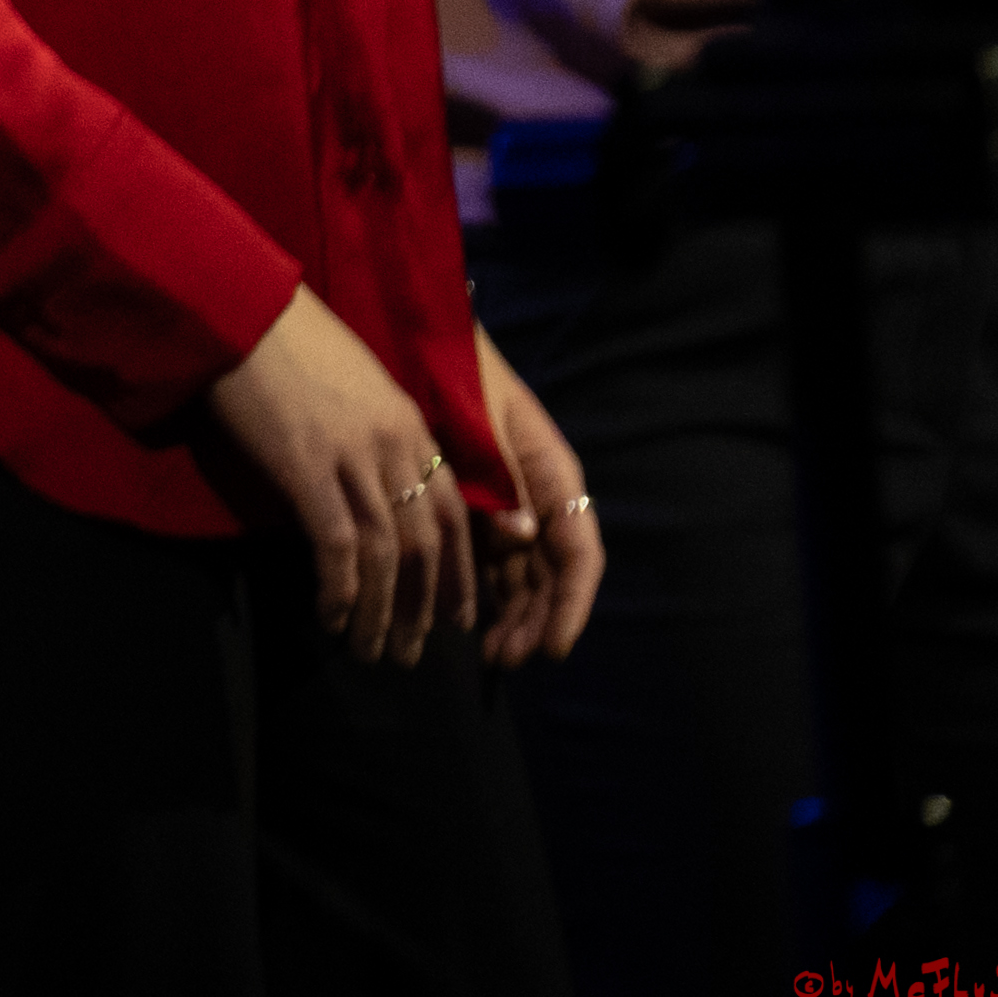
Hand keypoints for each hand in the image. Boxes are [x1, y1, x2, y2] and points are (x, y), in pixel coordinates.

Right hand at [199, 286, 480, 666]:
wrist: (238, 305)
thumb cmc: (287, 338)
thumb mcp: (354, 383)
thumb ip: (378, 434)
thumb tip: (380, 486)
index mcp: (410, 426)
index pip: (454, 515)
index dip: (456, 573)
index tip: (454, 617)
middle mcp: (393, 447)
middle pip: (425, 545)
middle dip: (422, 608)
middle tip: (412, 652)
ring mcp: (351, 457)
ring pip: (386, 555)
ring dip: (382, 612)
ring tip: (372, 651)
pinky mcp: (305, 467)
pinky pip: (336, 544)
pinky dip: (340, 589)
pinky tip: (331, 617)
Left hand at [462, 334, 603, 669]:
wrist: (419, 338)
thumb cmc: (458, 373)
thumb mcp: (482, 420)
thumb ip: (503, 478)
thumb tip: (522, 536)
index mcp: (553, 473)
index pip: (578, 551)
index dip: (571, 602)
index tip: (553, 644)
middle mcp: (540, 495)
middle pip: (553, 572)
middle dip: (537, 619)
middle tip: (508, 658)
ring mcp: (512, 504)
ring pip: (525, 574)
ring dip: (513, 614)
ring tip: (491, 652)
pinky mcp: (480, 508)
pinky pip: (494, 560)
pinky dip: (488, 591)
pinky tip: (472, 621)